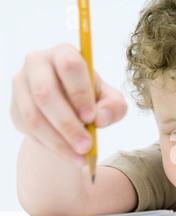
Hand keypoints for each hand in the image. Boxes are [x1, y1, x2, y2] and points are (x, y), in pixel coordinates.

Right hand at [10, 43, 126, 165]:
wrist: (70, 112)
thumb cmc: (94, 100)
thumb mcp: (111, 101)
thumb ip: (114, 107)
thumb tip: (101, 118)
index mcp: (65, 54)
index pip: (69, 66)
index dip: (79, 93)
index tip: (91, 117)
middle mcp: (37, 63)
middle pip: (46, 93)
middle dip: (67, 124)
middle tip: (87, 146)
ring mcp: (21, 85)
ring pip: (34, 116)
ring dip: (58, 141)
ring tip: (81, 156)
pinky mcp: (14, 107)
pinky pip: (28, 130)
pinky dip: (50, 146)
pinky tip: (69, 154)